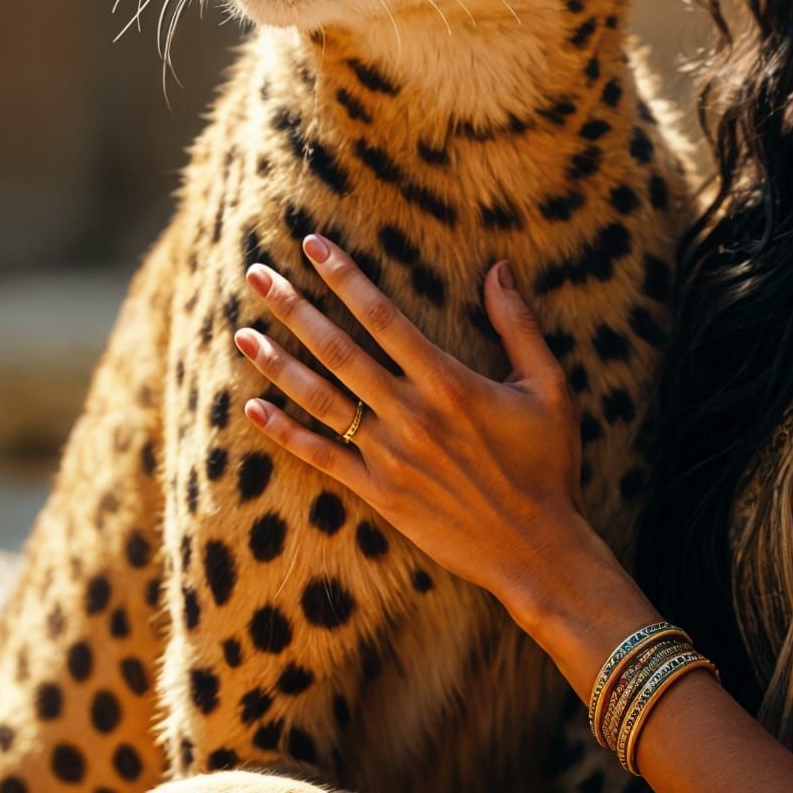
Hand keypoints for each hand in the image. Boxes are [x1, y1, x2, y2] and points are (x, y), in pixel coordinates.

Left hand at [233, 235, 589, 612]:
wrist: (535, 548)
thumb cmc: (548, 462)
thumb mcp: (549, 386)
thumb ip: (518, 325)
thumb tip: (499, 268)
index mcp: (449, 382)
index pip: (385, 317)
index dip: (346, 278)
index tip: (314, 245)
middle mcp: (410, 414)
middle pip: (339, 350)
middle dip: (295, 308)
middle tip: (258, 274)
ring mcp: (389, 456)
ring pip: (321, 400)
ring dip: (278, 364)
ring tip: (243, 332)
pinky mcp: (379, 494)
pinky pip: (322, 458)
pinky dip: (285, 433)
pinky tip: (254, 408)